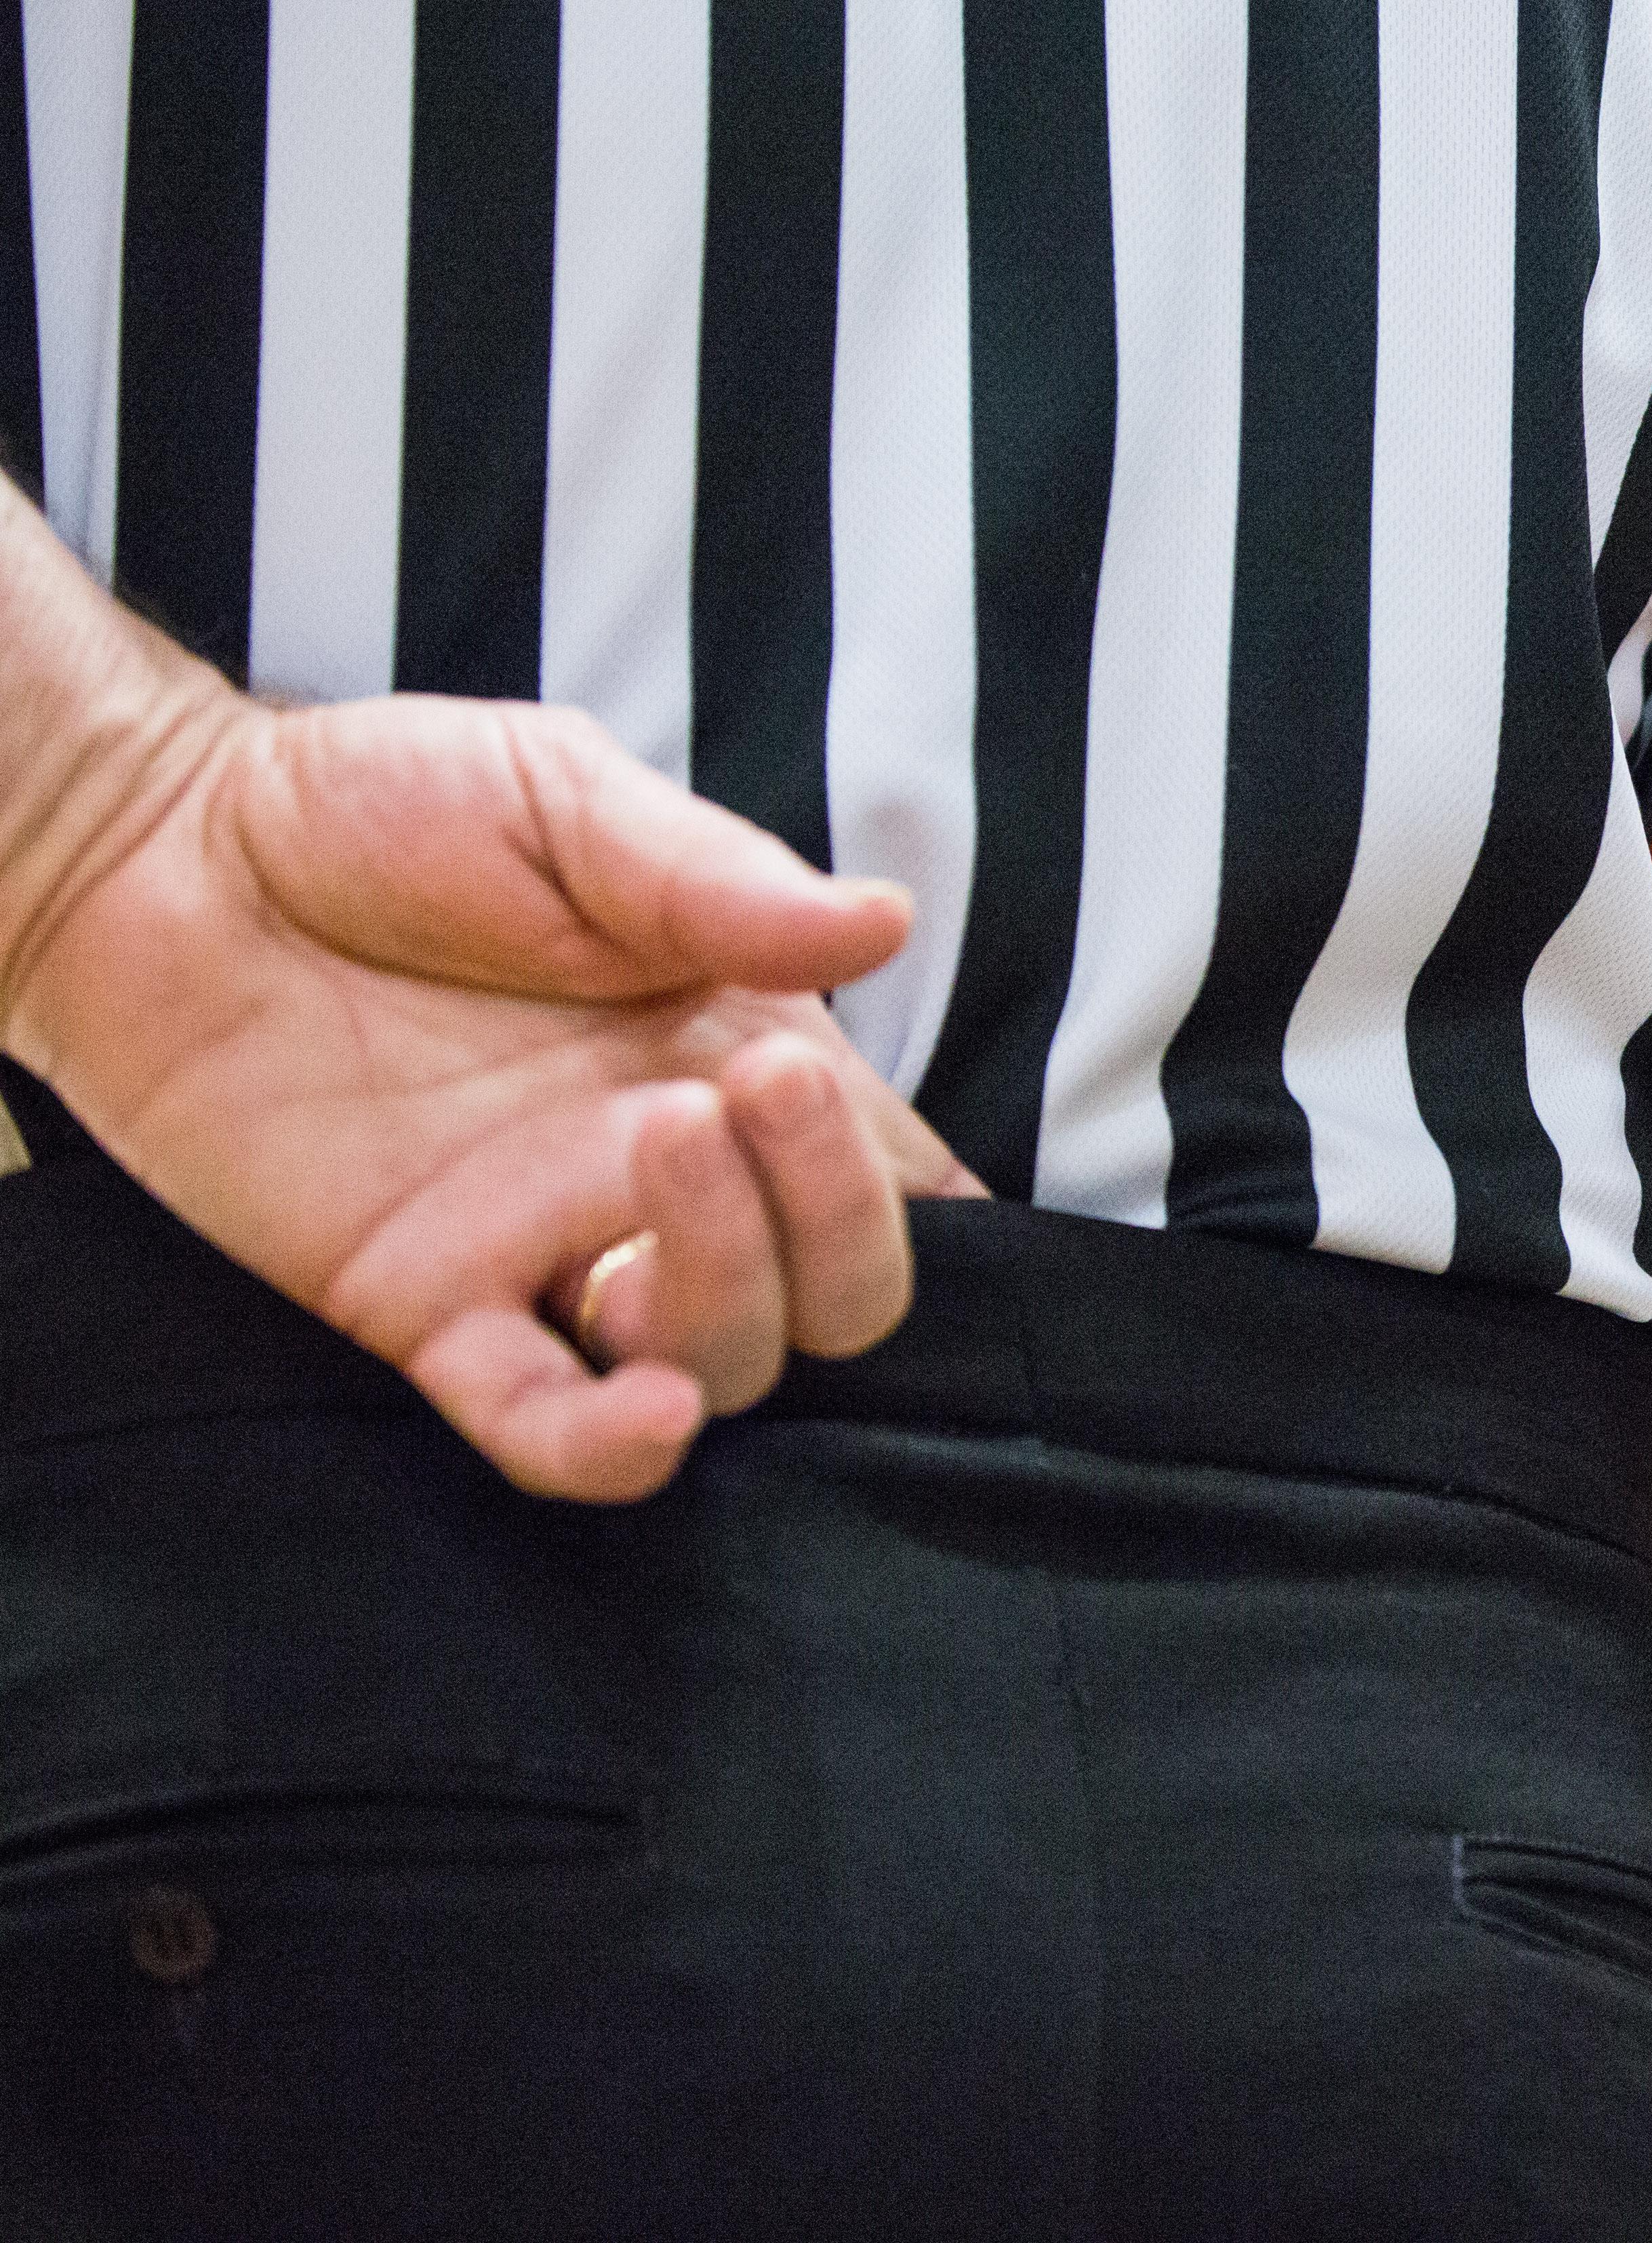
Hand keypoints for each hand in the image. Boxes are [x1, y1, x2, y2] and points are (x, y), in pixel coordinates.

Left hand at [4, 690, 982, 1502]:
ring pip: (717, 1359)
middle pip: (834, 1295)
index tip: (834, 1094)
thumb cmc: (371, 808)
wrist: (158, 850)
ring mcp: (549, 1252)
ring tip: (662, 1141)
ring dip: (729, 1285)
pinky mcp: (427, 1311)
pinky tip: (650, 1415)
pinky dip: (610, 1446)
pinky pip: (541, 1426)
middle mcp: (664, 1176)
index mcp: (733, 1053)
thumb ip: (720, 879)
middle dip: (836, 1223)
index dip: (903, 1184)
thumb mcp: (564, 796)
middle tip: (756, 1093)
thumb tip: (885, 924)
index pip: (892, 1178)